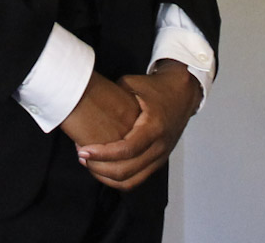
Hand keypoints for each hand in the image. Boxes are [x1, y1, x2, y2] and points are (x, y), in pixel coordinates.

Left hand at [74, 61, 202, 190]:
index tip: (84, 150)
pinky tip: (102, 168)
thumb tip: (88, 100)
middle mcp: (159, 145)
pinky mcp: (158, 162)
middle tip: (81, 156)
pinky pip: (136, 180)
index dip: (103, 154)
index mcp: (154, 126)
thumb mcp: (133, 84)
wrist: (182, 95)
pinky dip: (117, 180)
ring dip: (106, 176)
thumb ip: (112, 95)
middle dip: (99, 168)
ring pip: (131, 180)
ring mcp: (160, 157)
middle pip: (127, 170)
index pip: (127, 149)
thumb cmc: (156, 88)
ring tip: (88, 163)